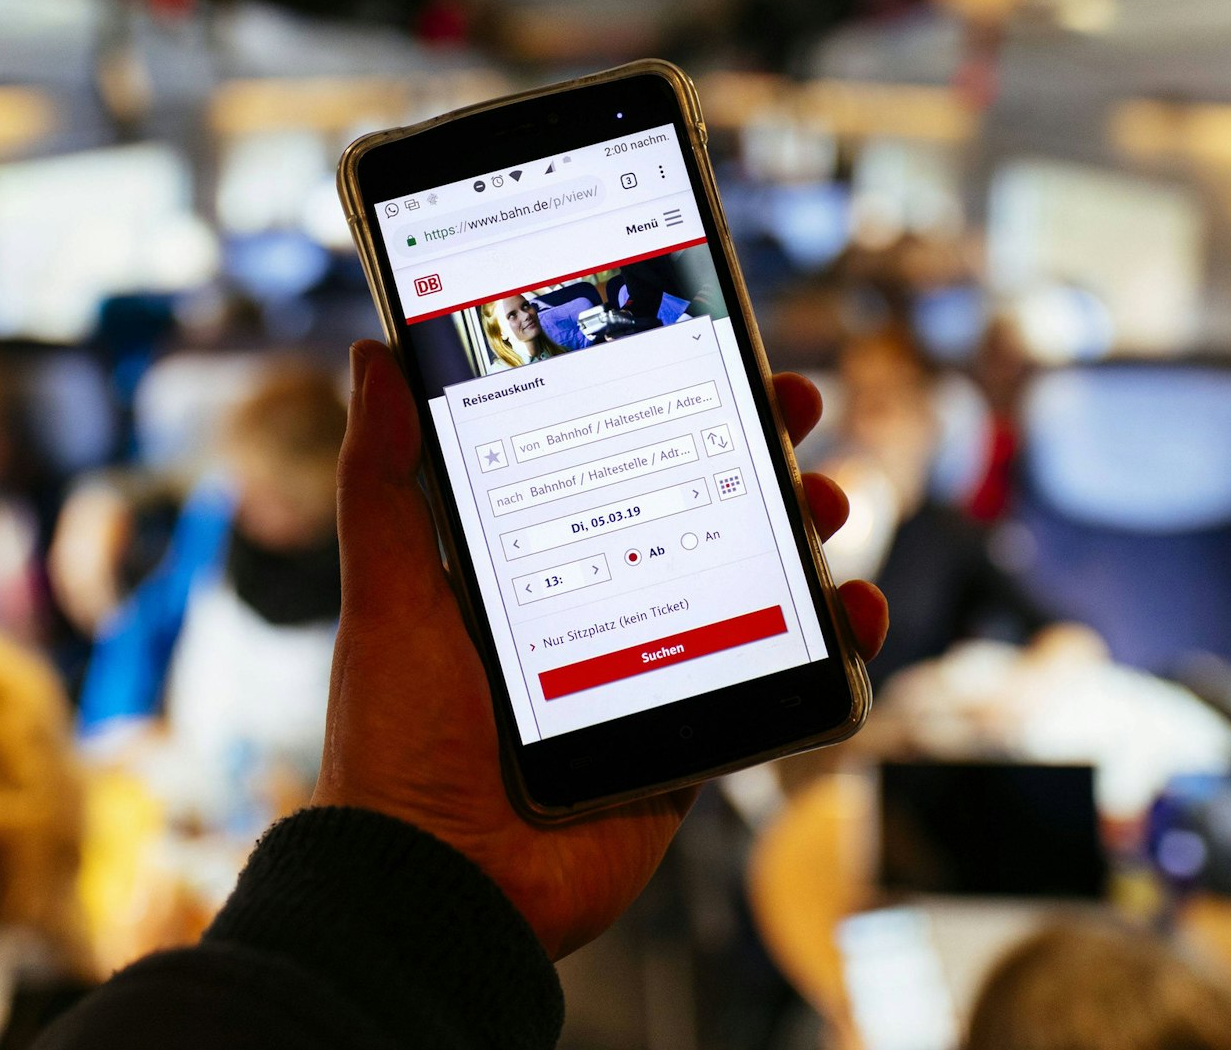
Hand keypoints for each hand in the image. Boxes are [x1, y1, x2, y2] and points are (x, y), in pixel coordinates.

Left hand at [314, 339, 887, 958]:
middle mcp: (598, 602)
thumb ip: (384, 481)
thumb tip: (373, 355)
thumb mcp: (386, 595)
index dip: (665, 397)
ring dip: (803, 528)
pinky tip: (858, 612)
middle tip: (794, 405)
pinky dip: (835, 643)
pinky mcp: (692, 734)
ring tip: (827, 502)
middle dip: (755, 446)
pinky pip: (781, 677)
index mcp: (527, 559)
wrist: (443, 885)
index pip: (610, 452)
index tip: (711, 345)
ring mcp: (653, 669)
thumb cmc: (399, 742)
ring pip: (752, 577)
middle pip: (694, 500)